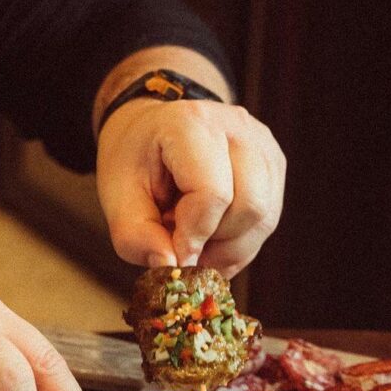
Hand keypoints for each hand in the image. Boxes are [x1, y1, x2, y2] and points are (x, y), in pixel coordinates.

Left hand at [95, 97, 284, 278]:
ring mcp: (263, 146)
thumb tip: (170, 265)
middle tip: (184, 246)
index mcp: (192, 124)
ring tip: (196, 239)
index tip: (174, 254)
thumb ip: (135, 235)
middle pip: (250, 207)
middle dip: (216, 242)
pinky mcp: (274, 167)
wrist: (154, 130)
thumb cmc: (136, 160)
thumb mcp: (117, 196)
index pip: (213, 194)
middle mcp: (238, 128)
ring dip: (229, 246)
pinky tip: (212, 237)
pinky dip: (240, 242)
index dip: (194, 236)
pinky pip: (268, 220)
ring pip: (264, 218)